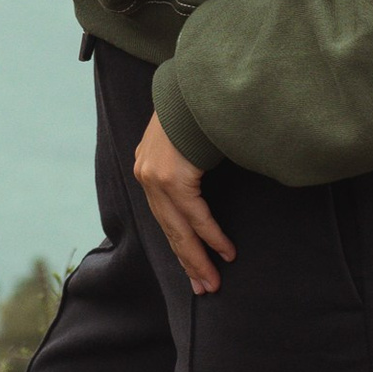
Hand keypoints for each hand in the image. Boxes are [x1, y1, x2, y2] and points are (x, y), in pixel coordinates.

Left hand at [132, 110, 235, 296]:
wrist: (197, 83)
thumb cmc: (199, 108)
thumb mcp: (185, 138)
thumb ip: (186, 163)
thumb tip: (201, 179)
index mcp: (148, 167)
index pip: (164, 216)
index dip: (180, 243)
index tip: (193, 267)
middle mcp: (147, 175)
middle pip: (169, 229)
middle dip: (188, 261)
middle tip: (203, 288)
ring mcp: (157, 178)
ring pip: (180, 230)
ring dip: (199, 258)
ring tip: (212, 281)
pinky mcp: (172, 179)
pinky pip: (196, 216)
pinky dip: (212, 236)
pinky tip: (225, 252)